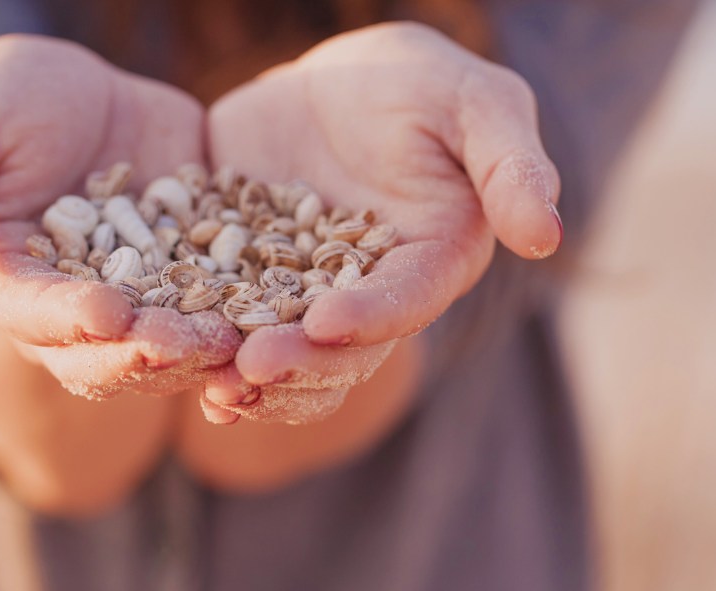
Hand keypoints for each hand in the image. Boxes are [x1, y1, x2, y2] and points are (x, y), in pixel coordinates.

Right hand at [0, 35, 238, 401]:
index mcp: (0, 282)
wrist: (87, 97)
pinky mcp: (187, 288)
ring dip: (200, 352)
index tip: (107, 313)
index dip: (64, 318)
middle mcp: (65, 312)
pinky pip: (217, 315)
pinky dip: (246, 323)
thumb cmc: (8, 102)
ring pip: (163, 348)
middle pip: (99, 351)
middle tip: (189, 344)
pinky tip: (283, 320)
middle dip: (144, 353)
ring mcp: (132, 307)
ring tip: (242, 339)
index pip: (26, 311)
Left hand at [201, 22, 561, 422]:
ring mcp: (308, 295)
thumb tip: (547, 237)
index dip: (371, 316)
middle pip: (341, 348)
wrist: (336, 80)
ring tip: (208, 386)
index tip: (325, 322)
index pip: (407, 301)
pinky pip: (229, 323)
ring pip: (285, 353)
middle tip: (246, 370)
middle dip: (297, 363)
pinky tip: (168, 360)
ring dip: (249, 376)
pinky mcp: (250, 282)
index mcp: (432, 261)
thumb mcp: (473, 103)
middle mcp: (372, 294)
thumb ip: (510, 165)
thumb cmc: (419, 82)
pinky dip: (205, 346)